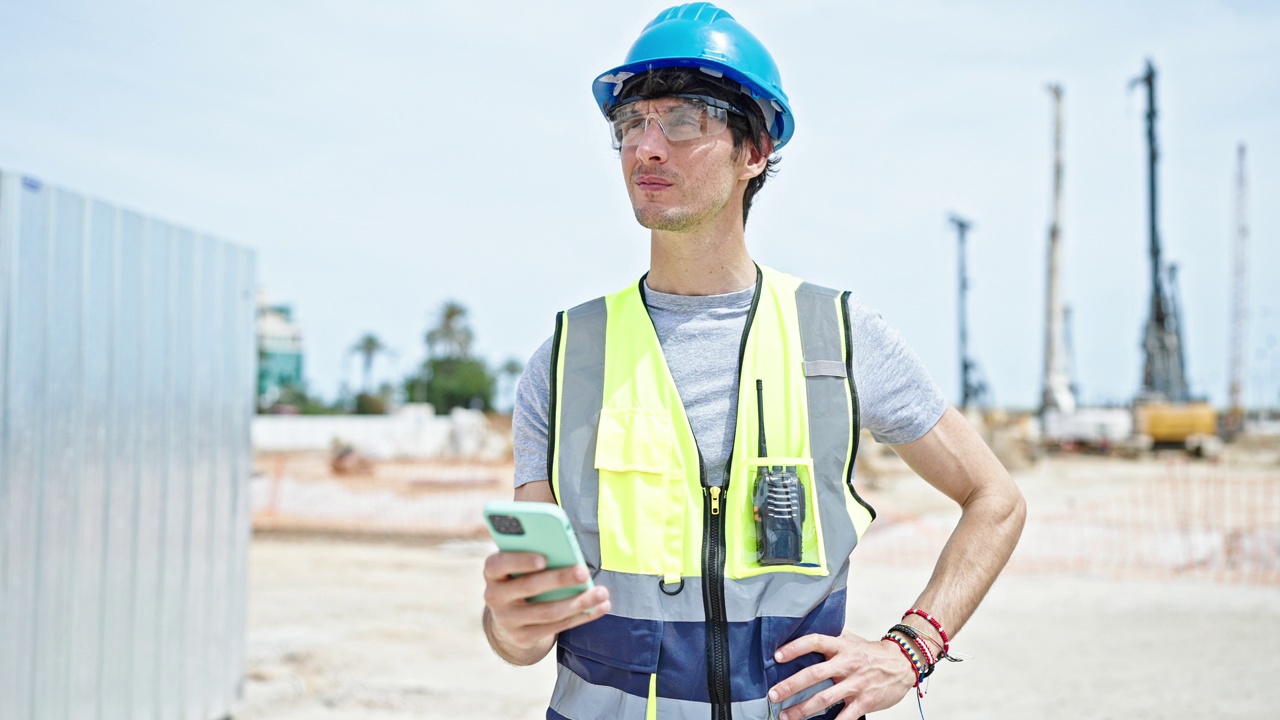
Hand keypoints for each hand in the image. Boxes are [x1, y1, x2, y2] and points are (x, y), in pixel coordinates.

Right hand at [482, 551, 610, 664]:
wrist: (509, 617)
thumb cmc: (522, 577)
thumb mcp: (520, 565)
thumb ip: (536, 554)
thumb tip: (568, 552)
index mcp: (493, 571)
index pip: (499, 564)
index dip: (520, 561)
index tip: (544, 558)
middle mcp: (494, 596)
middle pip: (529, 586)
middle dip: (559, 579)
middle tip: (584, 572)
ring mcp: (507, 619)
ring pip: (547, 611)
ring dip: (578, 602)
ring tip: (602, 593)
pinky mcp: (523, 637)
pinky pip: (556, 626)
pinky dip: (581, 616)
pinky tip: (599, 607)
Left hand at [767, 629, 915, 719]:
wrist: (903, 663)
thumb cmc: (872, 653)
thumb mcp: (851, 639)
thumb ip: (830, 637)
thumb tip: (803, 630)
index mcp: (841, 646)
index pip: (815, 642)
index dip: (795, 648)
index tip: (777, 656)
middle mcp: (847, 664)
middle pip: (814, 674)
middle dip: (791, 685)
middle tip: (773, 694)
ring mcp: (856, 684)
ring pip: (824, 698)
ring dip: (802, 709)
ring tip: (786, 716)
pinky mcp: (865, 702)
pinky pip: (845, 717)